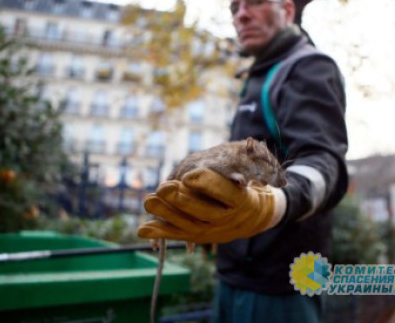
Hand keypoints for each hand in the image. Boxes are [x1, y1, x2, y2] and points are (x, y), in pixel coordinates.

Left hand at [137, 168, 286, 243]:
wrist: (253, 217)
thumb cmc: (244, 187)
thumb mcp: (248, 174)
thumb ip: (237, 166)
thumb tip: (244, 156)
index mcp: (241, 200)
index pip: (224, 191)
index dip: (206, 183)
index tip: (188, 176)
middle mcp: (227, 219)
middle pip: (204, 211)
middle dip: (182, 200)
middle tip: (162, 188)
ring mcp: (213, 231)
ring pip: (188, 224)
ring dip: (166, 213)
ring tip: (148, 201)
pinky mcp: (199, 237)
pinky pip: (178, 235)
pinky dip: (159, 233)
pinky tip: (142, 230)